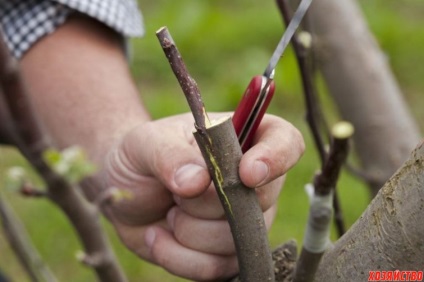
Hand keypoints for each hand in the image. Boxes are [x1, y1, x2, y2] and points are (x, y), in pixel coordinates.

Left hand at [102, 112, 303, 280]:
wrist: (123, 193)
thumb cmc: (140, 157)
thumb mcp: (146, 144)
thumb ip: (170, 156)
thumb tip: (197, 182)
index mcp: (241, 139)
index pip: (286, 142)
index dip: (276, 158)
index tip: (246, 174)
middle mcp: (251, 181)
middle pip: (260, 200)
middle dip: (207, 203)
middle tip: (175, 192)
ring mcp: (242, 220)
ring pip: (235, 240)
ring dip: (188, 231)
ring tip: (168, 212)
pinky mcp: (224, 253)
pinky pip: (215, 267)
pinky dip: (178, 256)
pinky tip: (159, 235)